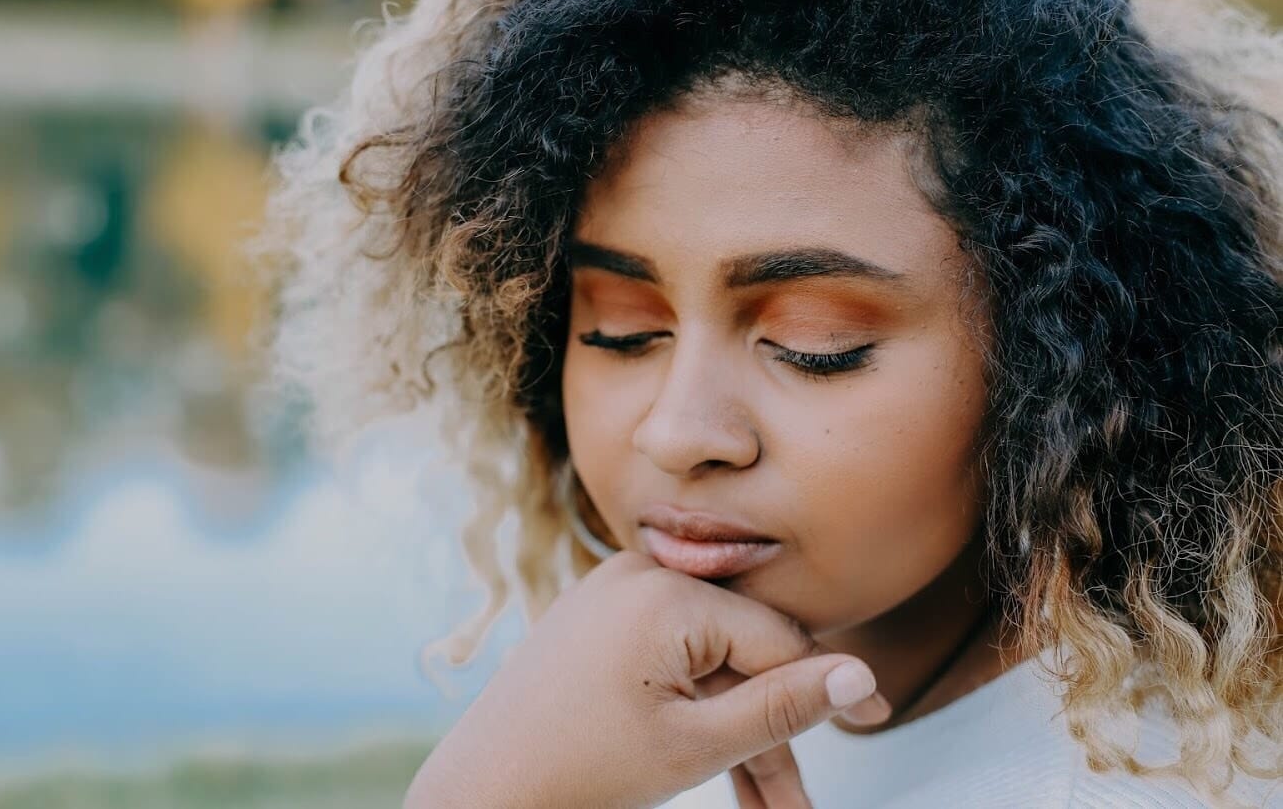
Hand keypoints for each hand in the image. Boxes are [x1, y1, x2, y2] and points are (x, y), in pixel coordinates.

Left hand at [404, 550, 889, 808]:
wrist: (481, 791)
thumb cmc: (580, 771)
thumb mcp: (695, 745)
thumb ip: (782, 707)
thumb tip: (861, 675)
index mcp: (664, 594)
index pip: (775, 640)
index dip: (829, 687)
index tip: (879, 720)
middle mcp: (638, 574)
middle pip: (742, 654)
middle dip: (773, 733)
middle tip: (794, 806)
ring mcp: (614, 591)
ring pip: (708, 663)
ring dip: (737, 731)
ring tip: (764, 807)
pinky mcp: (600, 616)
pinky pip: (671, 657)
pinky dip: (695, 708)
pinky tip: (721, 766)